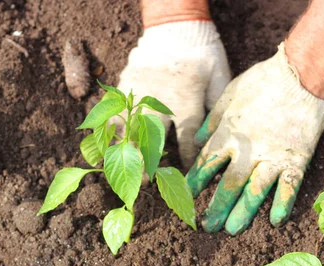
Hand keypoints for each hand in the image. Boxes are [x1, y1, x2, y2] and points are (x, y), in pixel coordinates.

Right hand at [116, 21, 230, 167]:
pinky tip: (102, 145)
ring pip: (128, 129)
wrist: (176, 24)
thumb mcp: (220, 78)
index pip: (187, 142)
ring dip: (123, 151)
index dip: (186, 163)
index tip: (184, 180)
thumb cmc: (204, 52)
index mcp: (186, 104)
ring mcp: (140, 93)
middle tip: (144, 182)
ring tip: (119, 169)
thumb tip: (217, 135)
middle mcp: (160, 103)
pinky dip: (107, 129)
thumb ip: (218, 107)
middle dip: (147, 164)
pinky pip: (113, 111)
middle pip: (151, 142)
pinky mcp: (127, 85)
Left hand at [186, 42, 323, 234]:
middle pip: (228, 185)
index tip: (187, 198)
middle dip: (216, 207)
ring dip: (243, 212)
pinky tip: (276, 220)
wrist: (301, 74)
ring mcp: (273, 156)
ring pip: (255, 191)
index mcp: (229, 134)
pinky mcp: (297, 159)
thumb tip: (198, 140)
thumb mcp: (229, 94)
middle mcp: (248, 150)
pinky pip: (289, 186)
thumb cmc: (263, 80)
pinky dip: (283, 204)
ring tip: (233, 229)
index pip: (206, 165)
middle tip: (208, 226)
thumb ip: (212, 121)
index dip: (196, 183)